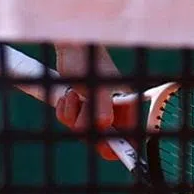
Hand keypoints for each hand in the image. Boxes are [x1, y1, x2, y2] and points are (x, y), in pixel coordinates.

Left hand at [53, 43, 120, 159]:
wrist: (69, 46)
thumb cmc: (89, 60)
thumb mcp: (97, 86)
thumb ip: (102, 107)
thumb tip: (104, 125)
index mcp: (125, 107)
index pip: (129, 138)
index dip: (120, 147)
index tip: (107, 146)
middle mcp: (111, 111)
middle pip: (101, 140)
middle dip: (88, 125)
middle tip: (84, 110)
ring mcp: (94, 109)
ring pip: (83, 131)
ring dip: (73, 115)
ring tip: (74, 94)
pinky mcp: (77, 106)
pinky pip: (69, 122)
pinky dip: (65, 111)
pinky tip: (68, 95)